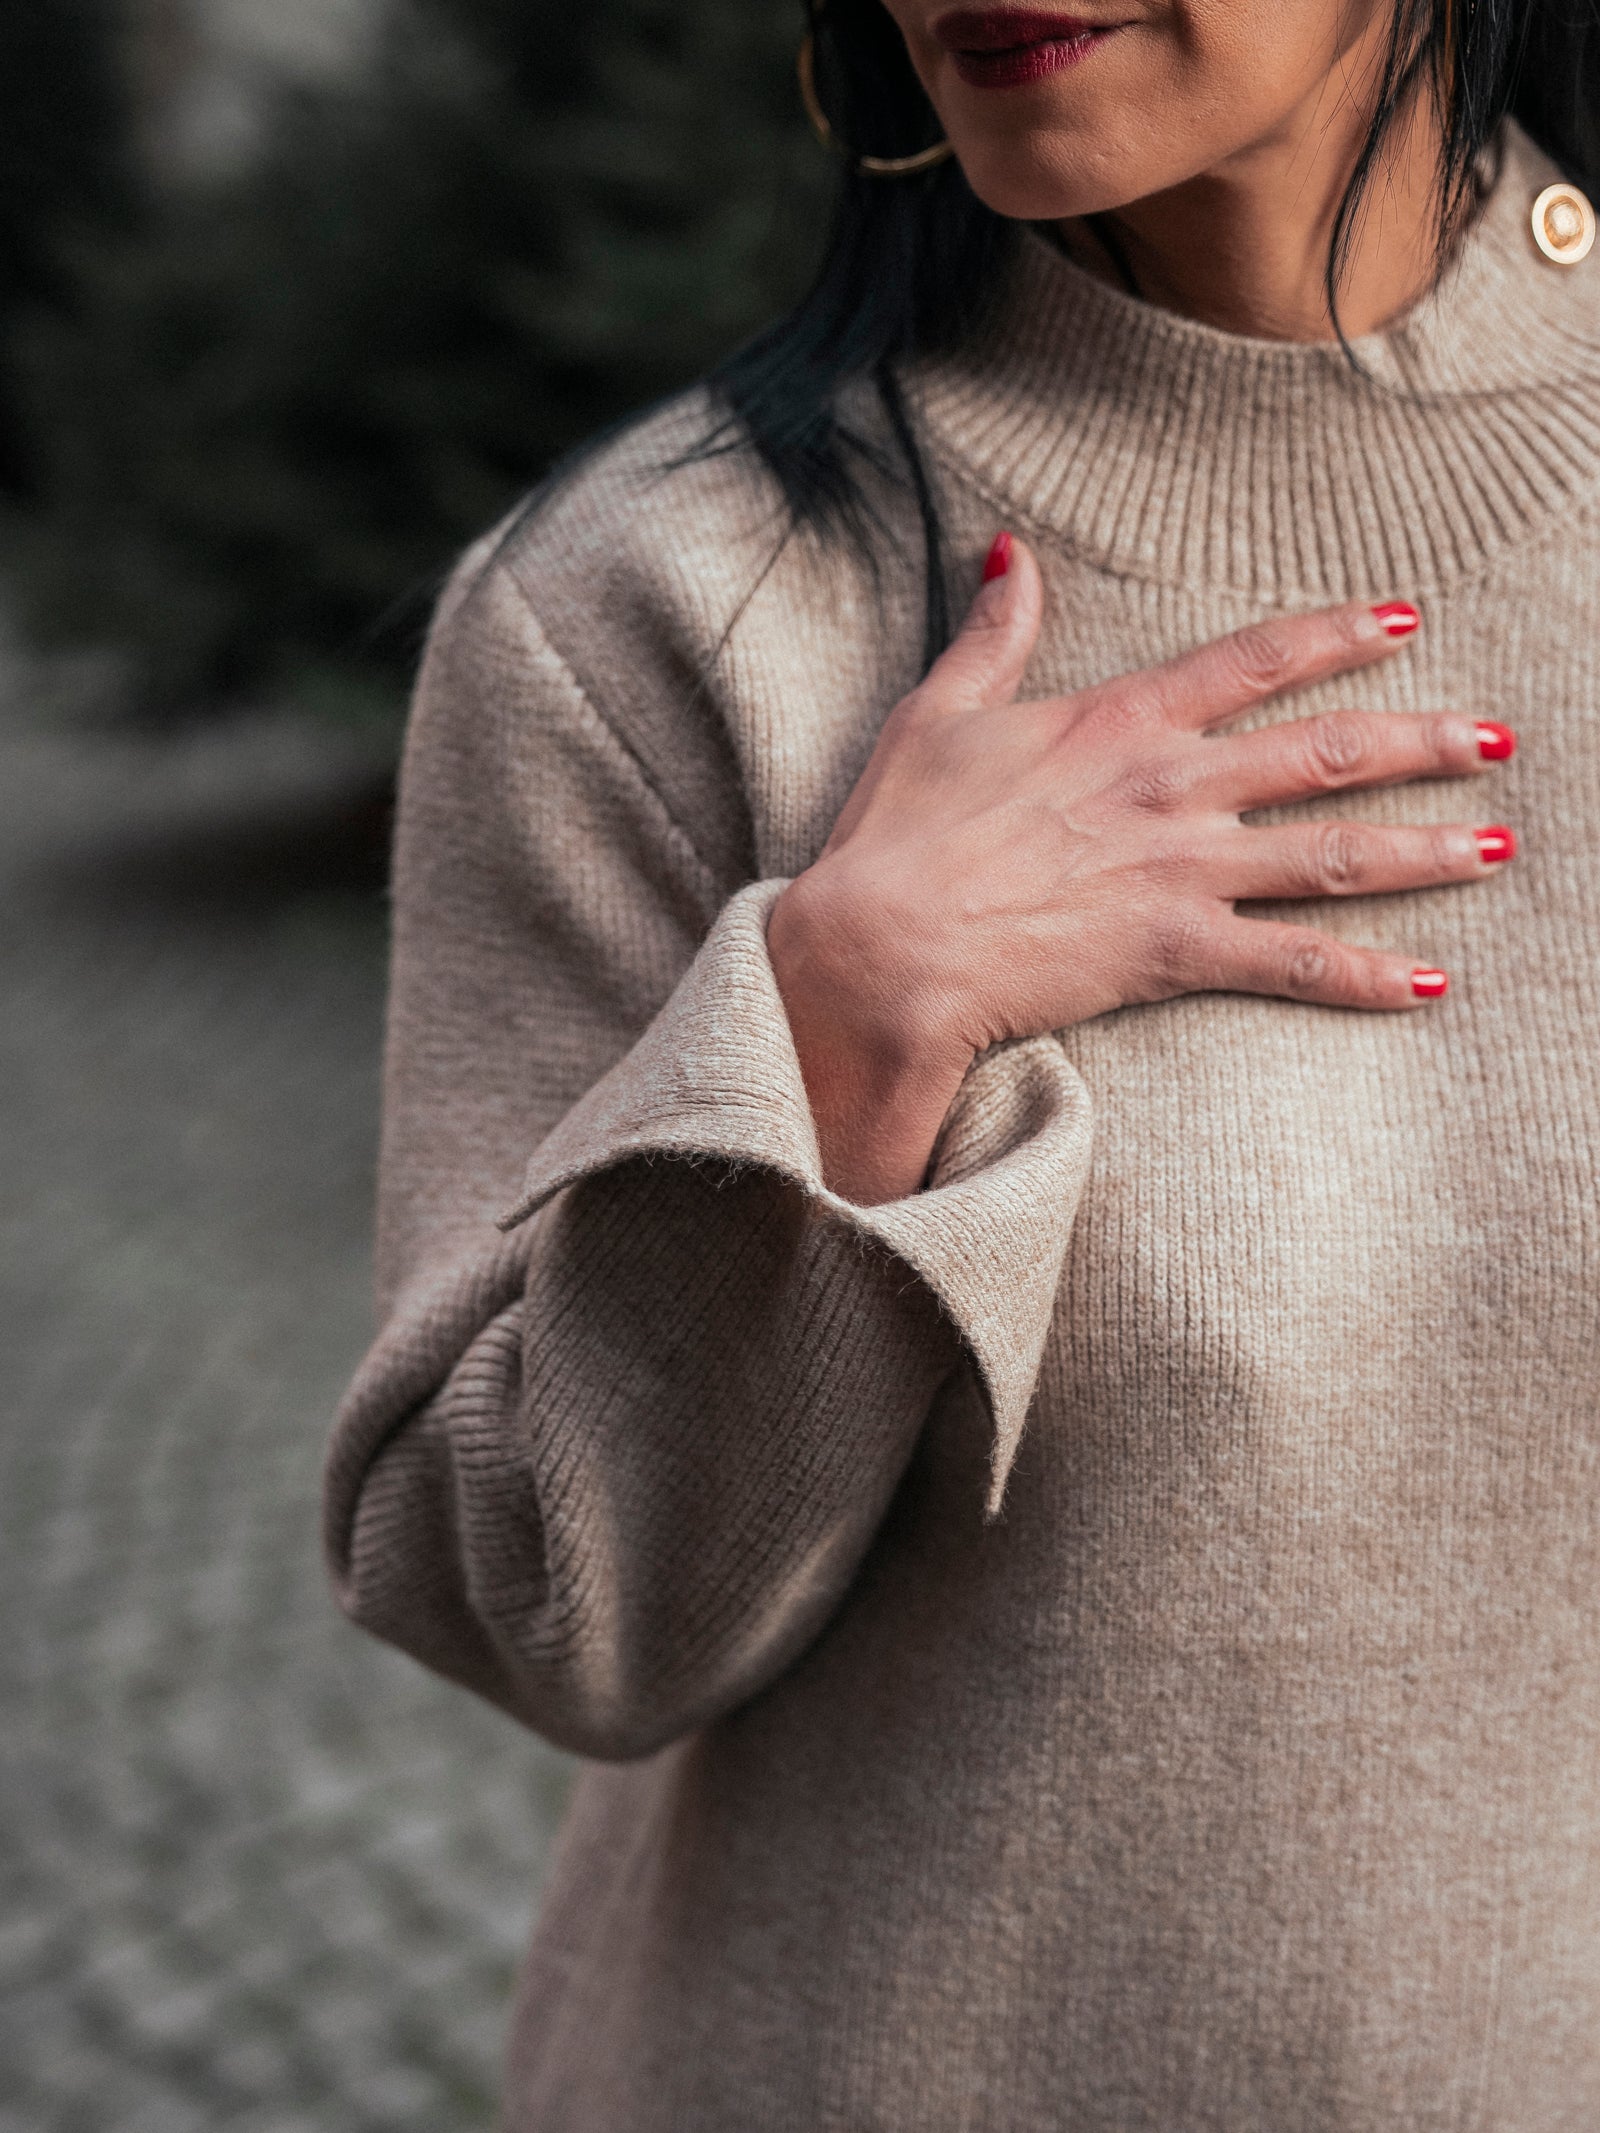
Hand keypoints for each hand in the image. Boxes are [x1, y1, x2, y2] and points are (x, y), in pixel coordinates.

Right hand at [768, 533, 1515, 1204]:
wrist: (883, 945)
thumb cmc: (899, 833)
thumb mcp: (939, 711)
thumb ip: (992, 634)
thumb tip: (1007, 553)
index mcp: (1121, 721)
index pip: (1255, 662)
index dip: (1336, 636)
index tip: (1401, 621)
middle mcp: (1172, 786)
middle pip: (1327, 753)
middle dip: (1423, 742)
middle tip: (1496, 740)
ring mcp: (1182, 870)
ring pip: (1335, 852)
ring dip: (1427, 848)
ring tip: (1499, 844)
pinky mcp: (1175, 951)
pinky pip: (1294, 963)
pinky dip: (1367, 975)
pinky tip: (1432, 980)